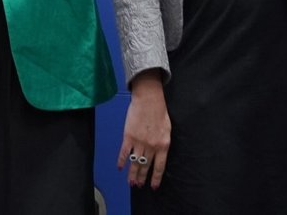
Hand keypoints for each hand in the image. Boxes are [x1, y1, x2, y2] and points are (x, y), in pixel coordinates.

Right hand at [119, 72, 170, 188]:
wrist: (148, 100)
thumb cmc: (159, 112)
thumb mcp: (167, 130)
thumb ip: (163, 143)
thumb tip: (158, 154)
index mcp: (163, 145)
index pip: (159, 167)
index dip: (155, 178)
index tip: (152, 186)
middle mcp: (151, 147)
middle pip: (145, 166)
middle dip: (141, 178)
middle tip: (138, 185)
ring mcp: (139, 142)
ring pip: (135, 163)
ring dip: (132, 174)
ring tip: (130, 182)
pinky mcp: (128, 137)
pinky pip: (124, 153)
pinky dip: (121, 161)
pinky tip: (120, 167)